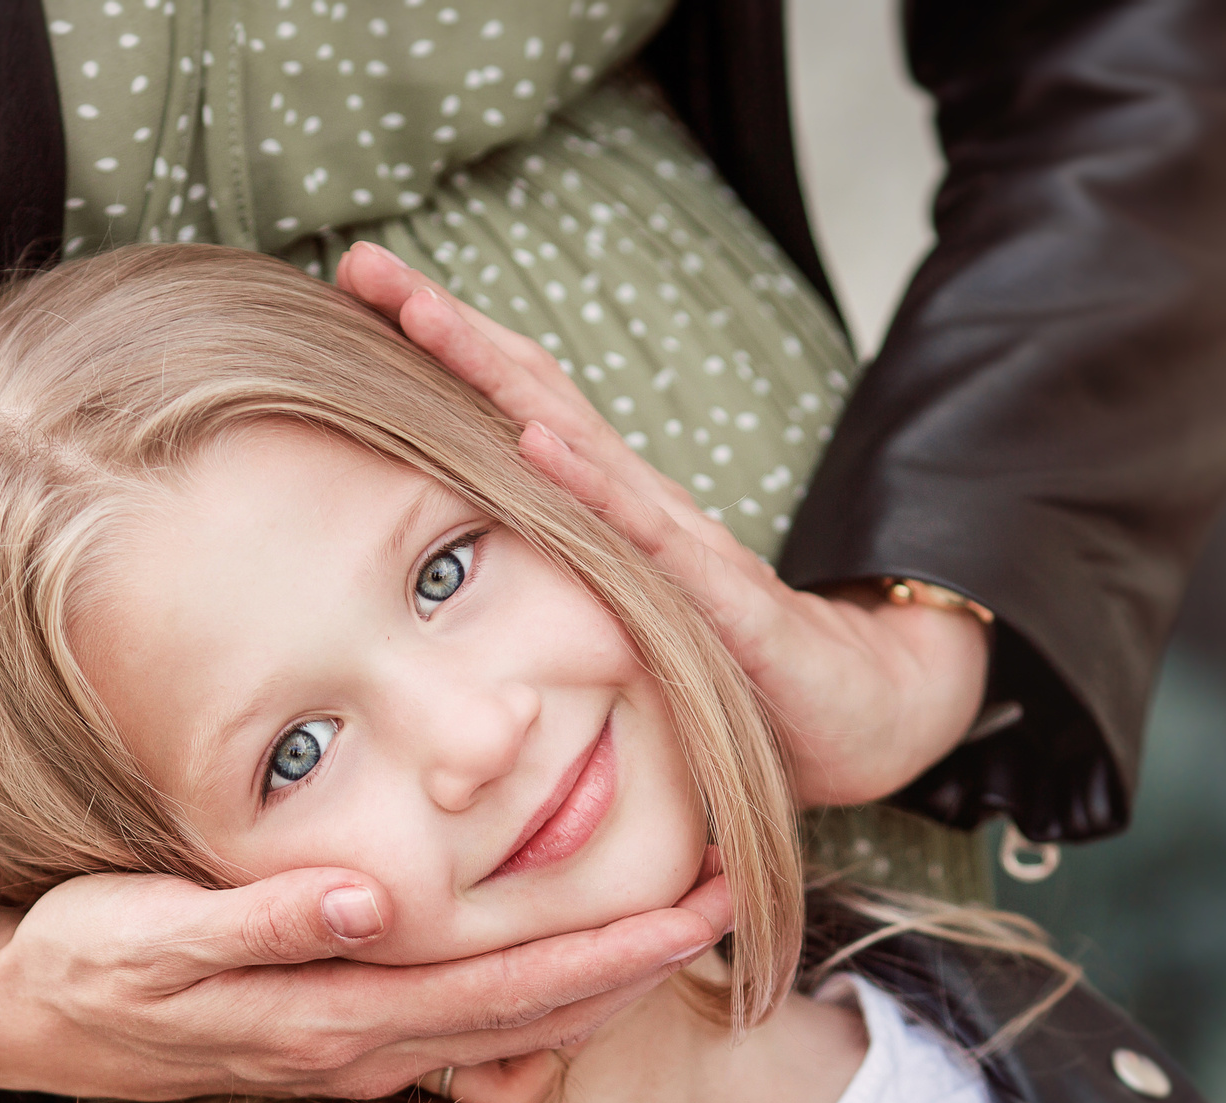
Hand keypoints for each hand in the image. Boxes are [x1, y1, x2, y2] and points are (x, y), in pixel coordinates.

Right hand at [0, 862, 732, 1102]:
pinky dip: (539, 1004)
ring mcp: (356, 1052)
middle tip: (741, 905)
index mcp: (334, 1014)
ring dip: (602, 984)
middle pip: (535, 1017)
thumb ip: (259, 921)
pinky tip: (578, 976)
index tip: (698, 908)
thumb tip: (363, 901)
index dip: (608, 952)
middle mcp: (362, 1045)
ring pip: (512, 1030)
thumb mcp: (151, 935)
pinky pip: (468, 1034)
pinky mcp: (341, 1042)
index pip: (505, 987)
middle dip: (639, 966)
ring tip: (686, 931)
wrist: (28, 1018)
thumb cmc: (89, 961)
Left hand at [335, 242, 991, 805]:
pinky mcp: (725, 602)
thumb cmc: (740, 677)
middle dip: (447, 327)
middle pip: (532, 395)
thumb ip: (561, 593)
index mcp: (610, 513)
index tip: (358, 295)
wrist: (867, 717)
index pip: (514, 409)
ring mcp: (682, 546)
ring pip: (577, 441)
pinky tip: (534, 440)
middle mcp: (639, 507)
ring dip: (497, 376)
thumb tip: (453, 584)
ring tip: (425, 318)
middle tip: (364, 262)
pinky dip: (589, 483)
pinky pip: (648, 535)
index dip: (441, 353)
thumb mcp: (626, 629)